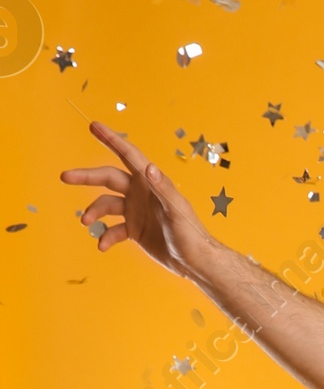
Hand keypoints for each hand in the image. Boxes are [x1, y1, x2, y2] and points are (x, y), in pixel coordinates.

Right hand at [60, 120, 211, 277]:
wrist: (194, 262)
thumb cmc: (191, 234)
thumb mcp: (177, 210)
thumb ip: (163, 188)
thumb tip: (149, 167)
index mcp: (151, 182)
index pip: (128, 155)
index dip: (111, 139)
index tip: (94, 126)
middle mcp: (140, 193)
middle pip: (107, 178)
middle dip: (86, 176)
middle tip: (65, 176)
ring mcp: (136, 211)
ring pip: (106, 204)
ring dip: (94, 212)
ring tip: (86, 222)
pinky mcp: (134, 230)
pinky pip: (113, 229)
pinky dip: (106, 236)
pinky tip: (103, 246)